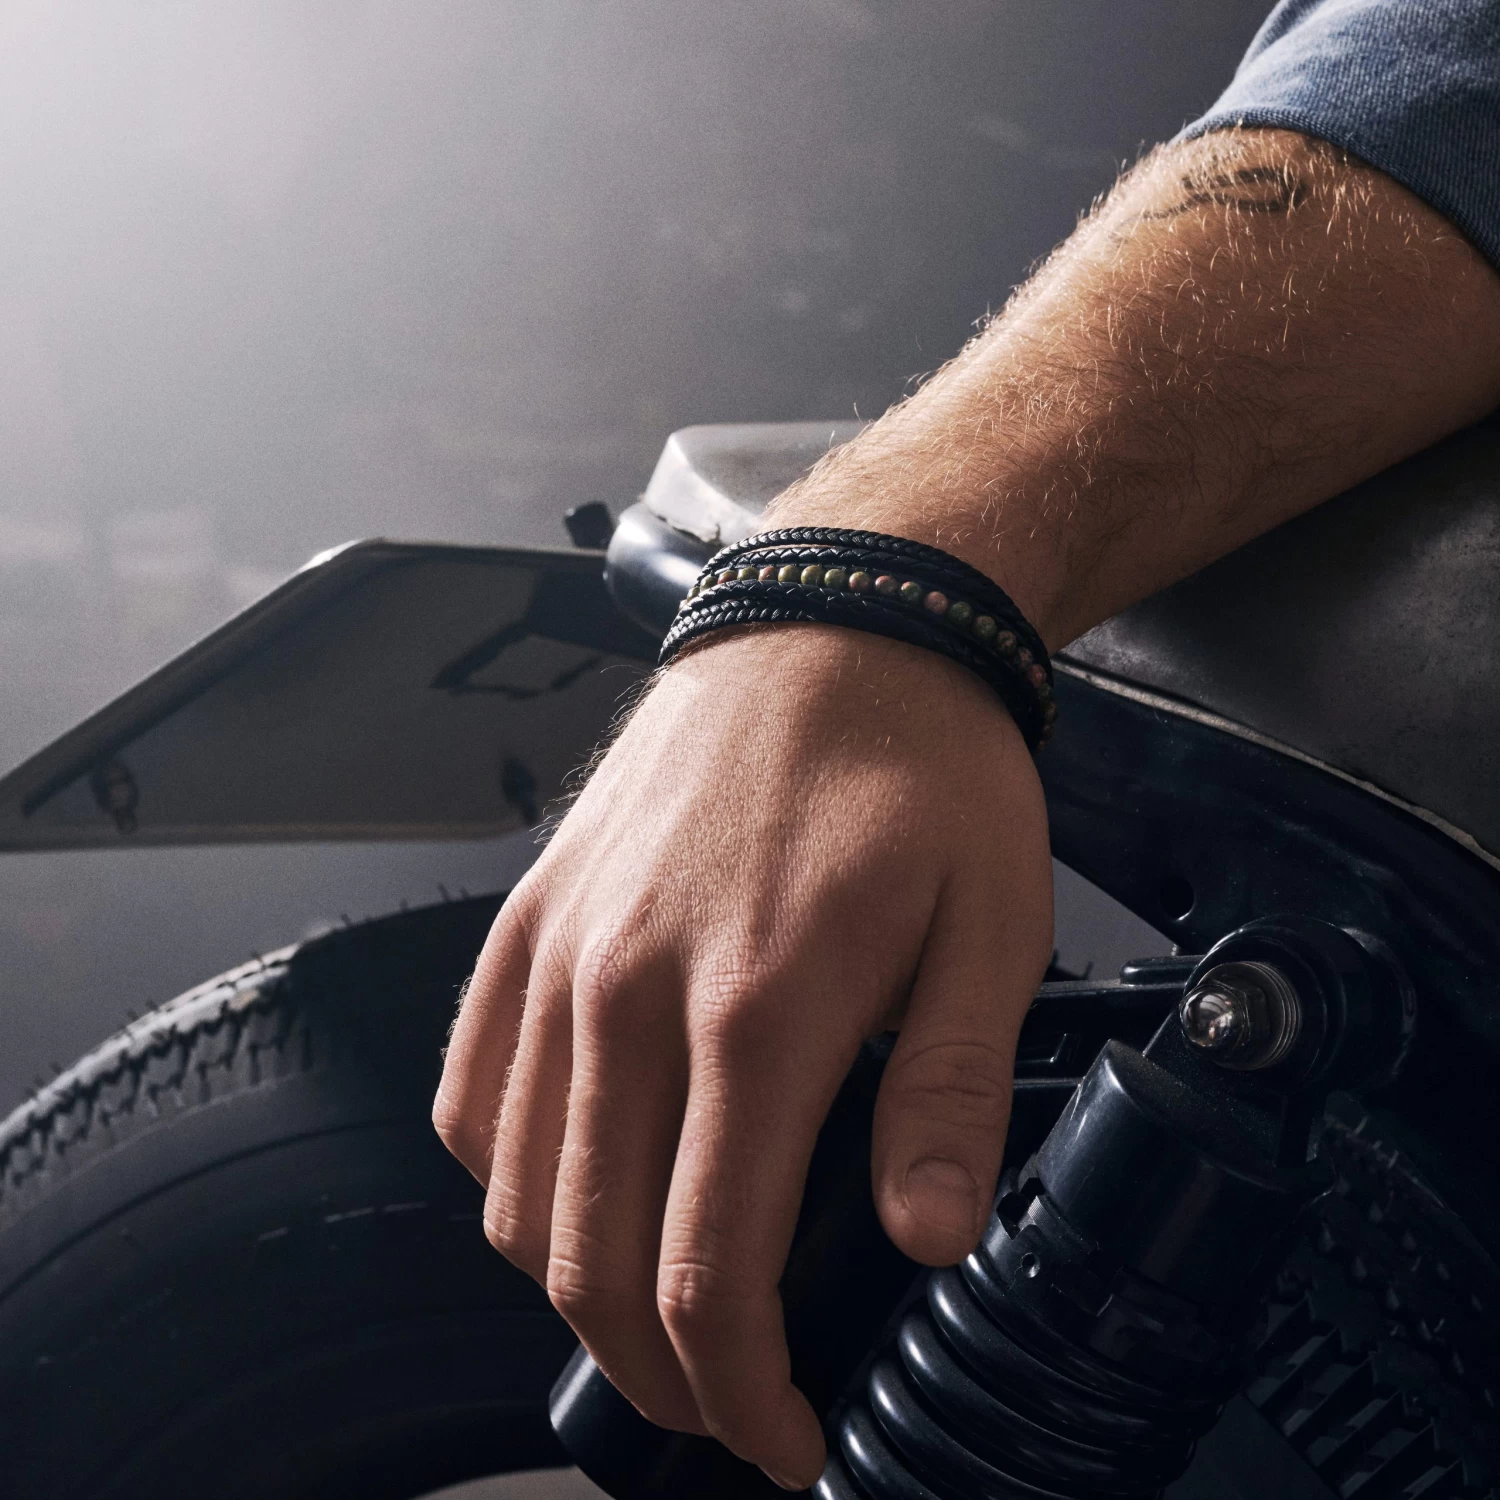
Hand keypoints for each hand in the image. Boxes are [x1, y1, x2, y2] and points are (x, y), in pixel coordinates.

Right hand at [433, 624, 1052, 1487]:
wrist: (833, 628)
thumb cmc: (917, 766)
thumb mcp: (991, 926)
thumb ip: (951, 1094)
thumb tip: (926, 1241)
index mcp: (756, 1009)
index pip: (708, 1271)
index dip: (741, 1392)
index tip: (782, 1437)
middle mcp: (629, 991)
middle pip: (591, 1259)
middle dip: (656, 1374)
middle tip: (723, 1407)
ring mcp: (561, 952)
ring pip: (518, 1192)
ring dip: (575, 1291)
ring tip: (651, 1319)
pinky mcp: (529, 917)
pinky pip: (473, 1088)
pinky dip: (508, 1176)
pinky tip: (570, 1189)